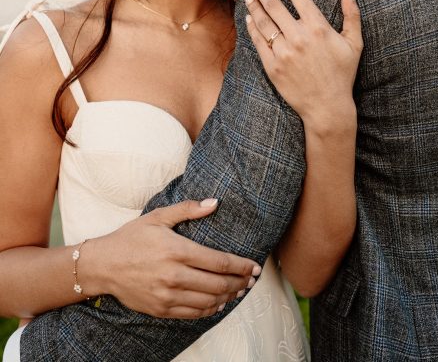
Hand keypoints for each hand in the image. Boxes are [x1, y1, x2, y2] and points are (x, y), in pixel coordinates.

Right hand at [84, 199, 260, 318]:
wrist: (103, 265)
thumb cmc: (131, 237)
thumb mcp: (158, 216)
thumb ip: (188, 209)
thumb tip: (215, 203)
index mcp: (177, 250)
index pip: (219, 261)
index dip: (241, 266)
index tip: (255, 266)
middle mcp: (174, 275)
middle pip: (218, 283)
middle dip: (240, 282)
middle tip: (252, 280)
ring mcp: (168, 295)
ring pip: (209, 301)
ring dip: (229, 297)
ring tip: (239, 291)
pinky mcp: (161, 309)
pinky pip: (193, 313)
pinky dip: (210, 309)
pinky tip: (218, 303)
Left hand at [244, 0, 362, 130]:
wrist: (327, 106)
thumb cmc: (342, 73)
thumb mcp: (354, 43)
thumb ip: (351, 13)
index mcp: (318, 27)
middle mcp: (298, 37)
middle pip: (274, 5)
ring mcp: (283, 52)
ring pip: (263, 22)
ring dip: (254, 6)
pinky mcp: (272, 66)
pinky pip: (258, 42)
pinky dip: (252, 27)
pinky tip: (249, 19)